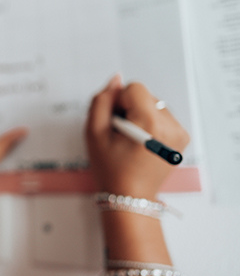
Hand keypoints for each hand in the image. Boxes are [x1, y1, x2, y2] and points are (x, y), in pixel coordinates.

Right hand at [85, 75, 189, 199]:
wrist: (129, 197)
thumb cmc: (110, 169)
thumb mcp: (94, 133)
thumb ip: (101, 101)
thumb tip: (115, 79)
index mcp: (150, 123)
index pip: (134, 88)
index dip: (118, 102)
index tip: (114, 124)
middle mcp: (171, 126)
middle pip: (145, 95)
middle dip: (129, 108)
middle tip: (120, 134)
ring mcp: (179, 132)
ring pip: (154, 104)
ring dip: (139, 115)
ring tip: (130, 139)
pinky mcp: (182, 138)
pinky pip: (162, 116)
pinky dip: (149, 124)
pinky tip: (141, 142)